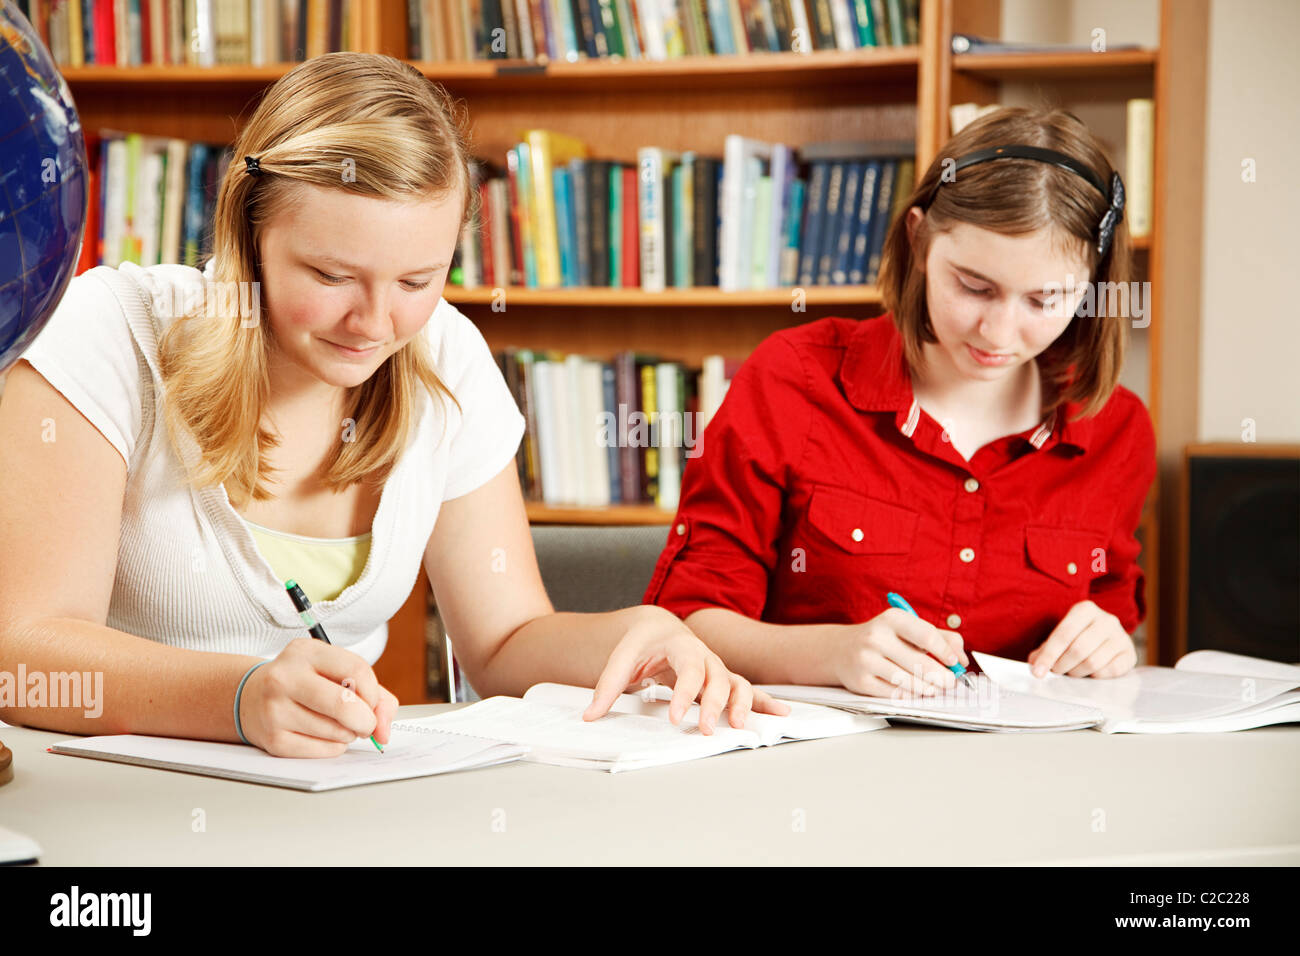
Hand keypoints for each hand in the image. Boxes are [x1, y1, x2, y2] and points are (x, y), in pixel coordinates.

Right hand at [238, 638, 399, 756]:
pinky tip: (324, 736)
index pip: (357, 670)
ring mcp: (275, 709)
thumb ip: (373, 693)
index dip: (374, 693)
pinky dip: (333, 747)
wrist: (251, 697)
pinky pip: (321, 750)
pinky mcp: (272, 739)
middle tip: (366, 724)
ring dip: (349, 734)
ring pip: (335, 731)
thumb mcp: (333, 671)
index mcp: (305, 652)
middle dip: (366, 721)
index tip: (373, 703)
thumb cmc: (305, 683)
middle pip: (344, 704)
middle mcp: (285, 677)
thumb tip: (385, 729)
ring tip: (339, 726)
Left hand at [582, 605, 789, 734]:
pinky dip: (766, 702)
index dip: (684, 694)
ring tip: (740, 727)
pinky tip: (782, 714)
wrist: (659, 628)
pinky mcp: (722, 680)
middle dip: (714, 704)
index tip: (676, 718)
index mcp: (679, 644)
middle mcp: (703, 654)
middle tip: (706, 730)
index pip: (687, 668)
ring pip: (737, 683)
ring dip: (743, 705)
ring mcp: (716, 667)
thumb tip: (589, 716)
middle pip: (716, 677)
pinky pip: (748, 690)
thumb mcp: (621, 658)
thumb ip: (607, 685)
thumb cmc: (640, 643)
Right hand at [829, 607, 968, 697]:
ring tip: (933, 688)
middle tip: (950, 682)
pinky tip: (913, 691)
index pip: (927, 636)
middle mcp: (876, 637)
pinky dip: (909, 695)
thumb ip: (941, 638)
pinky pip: (894, 694)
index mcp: (892, 619)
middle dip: (941, 676)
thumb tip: (962, 659)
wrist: (842, 650)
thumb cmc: (885, 639)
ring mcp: (866, 660)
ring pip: (908, 682)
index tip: (956, 662)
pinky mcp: (860, 681)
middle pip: (920, 663)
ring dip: (927, 688)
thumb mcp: (909, 630)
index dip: (946, 652)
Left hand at [1027, 600, 1136, 678]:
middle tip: (1055, 671)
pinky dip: (1095, 676)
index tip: (1038, 672)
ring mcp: (1121, 636)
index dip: (1048, 655)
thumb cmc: (1080, 637)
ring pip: (1092, 662)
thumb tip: (1035, 664)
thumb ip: (1045, 649)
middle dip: (1061, 665)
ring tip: (1071, 671)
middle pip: (1078, 649)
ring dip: (1076, 672)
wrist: (1109, 639)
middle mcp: (1106, 619)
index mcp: (1085, 609)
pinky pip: (1108, 671)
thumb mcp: (1062, 637)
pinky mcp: (1130, 654)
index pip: (1063, 634)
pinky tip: (1090, 672)